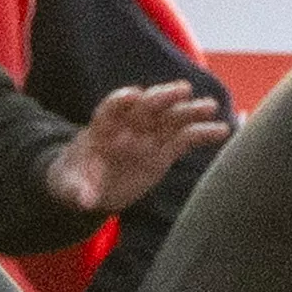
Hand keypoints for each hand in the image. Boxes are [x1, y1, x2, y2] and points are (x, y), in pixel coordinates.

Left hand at [45, 82, 229, 214]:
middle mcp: (129, 126)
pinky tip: (222, 130)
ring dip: (190, 111)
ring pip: (171, 118)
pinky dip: (202, 133)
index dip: (122, 100)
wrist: (90, 187)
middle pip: (147, 106)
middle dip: (163, 97)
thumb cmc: (75, 180)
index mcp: (103, 127)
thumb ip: (78, 190)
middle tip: (183, 90)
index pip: (112, 107)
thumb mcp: (69, 186)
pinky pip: (186, 139)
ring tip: (210, 106)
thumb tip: (85, 201)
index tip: (133, 95)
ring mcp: (149, 136)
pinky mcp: (164, 151)